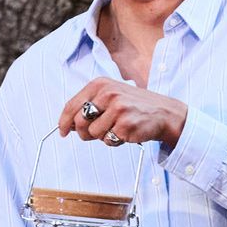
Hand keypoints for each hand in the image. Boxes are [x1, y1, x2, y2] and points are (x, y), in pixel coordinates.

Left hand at [59, 78, 188, 148]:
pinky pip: (108, 141)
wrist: (164, 113)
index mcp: (100, 85)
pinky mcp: (125, 125)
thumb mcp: (111, 96)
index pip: (72, 105)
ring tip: (116, 129)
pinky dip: (114, 141)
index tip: (63, 131)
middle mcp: (107, 94)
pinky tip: (125, 133)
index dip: (64, 121)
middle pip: (79, 122)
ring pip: (93, 133)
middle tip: (95, 133)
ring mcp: (117, 109)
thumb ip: (90, 105)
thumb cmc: (135, 106)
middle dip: (83, 132)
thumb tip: (68, 124)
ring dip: (102, 137)